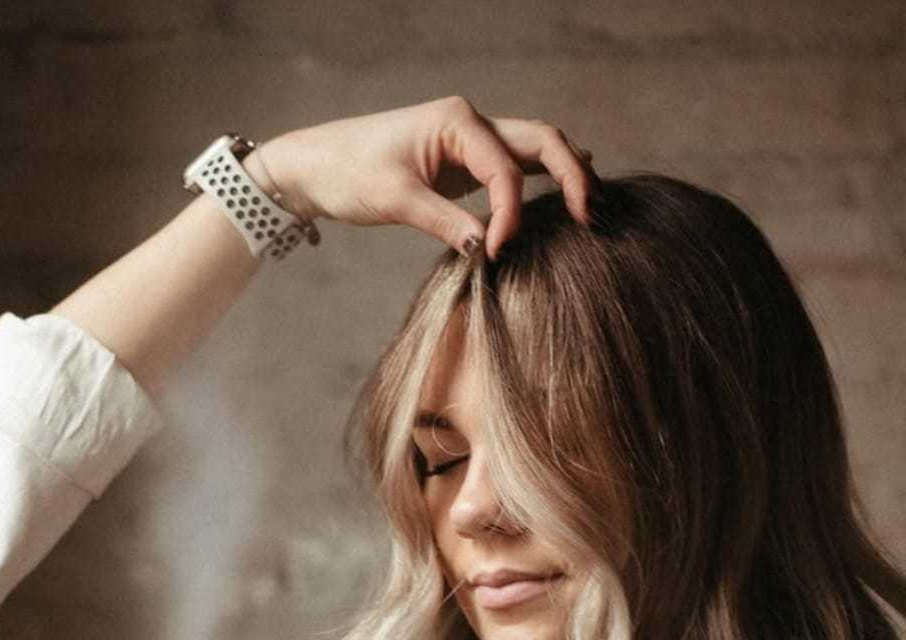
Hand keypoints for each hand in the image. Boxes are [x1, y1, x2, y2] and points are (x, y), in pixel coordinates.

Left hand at [256, 96, 595, 258]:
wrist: (314, 166)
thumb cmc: (347, 172)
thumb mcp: (394, 199)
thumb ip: (444, 222)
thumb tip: (486, 249)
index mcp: (457, 120)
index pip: (506, 169)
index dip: (511, 213)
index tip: (497, 253)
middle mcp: (471, 122)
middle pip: (542, 141)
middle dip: (573, 175)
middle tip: (590, 216)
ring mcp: (469, 140)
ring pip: (533, 151)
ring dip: (565, 174)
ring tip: (590, 208)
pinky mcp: (463, 161)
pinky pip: (513, 168)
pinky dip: (540, 182)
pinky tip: (564, 198)